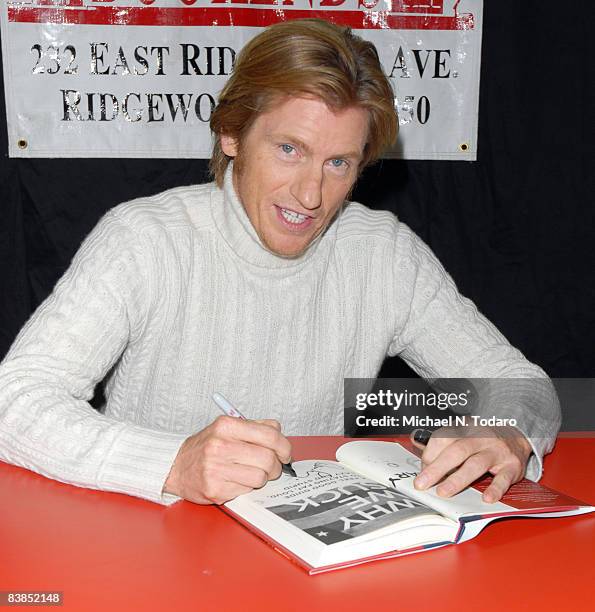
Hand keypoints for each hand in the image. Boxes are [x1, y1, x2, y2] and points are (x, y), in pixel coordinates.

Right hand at [164, 416, 291, 504]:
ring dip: (262, 478)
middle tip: (273, 467)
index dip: (284, 446)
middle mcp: (221, 445)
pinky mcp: (215, 489)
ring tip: (252, 473)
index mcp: (227, 426)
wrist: (175, 466)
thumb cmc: (206, 447)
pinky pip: (247, 490)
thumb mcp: (227, 427)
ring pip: (260, 477)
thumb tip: (280, 434)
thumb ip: (255, 426)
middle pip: (268, 458)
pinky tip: (237, 480)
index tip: (285, 453)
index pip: (270, 435)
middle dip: (276, 466)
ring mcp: (216, 469)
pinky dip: (247, 486)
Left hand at [411, 425, 531, 502]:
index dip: (429, 454)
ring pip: (476, 464)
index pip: (442, 438)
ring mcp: (497, 450)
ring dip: (457, 479)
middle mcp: (480, 437)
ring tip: (443, 491)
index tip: (422, 470)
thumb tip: (423, 463)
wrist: (517, 436)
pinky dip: (495, 489)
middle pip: (456, 451)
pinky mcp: (512, 465)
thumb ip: (443, 447)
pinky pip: (503, 478)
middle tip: (422, 483)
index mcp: (464, 427)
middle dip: (437, 468)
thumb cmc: (483, 440)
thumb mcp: (463, 436)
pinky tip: (486, 498)